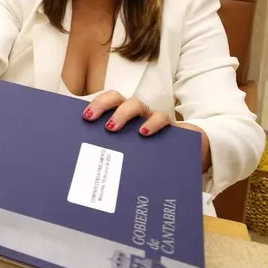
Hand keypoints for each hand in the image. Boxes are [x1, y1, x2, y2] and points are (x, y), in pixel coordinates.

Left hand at [83, 91, 210, 170]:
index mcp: (120, 120)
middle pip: (116, 98)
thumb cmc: (148, 160)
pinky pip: (162, 118)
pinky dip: (153, 123)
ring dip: (123, 113)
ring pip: (136, 104)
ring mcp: (151, 119)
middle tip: (90, 118)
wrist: (185, 163)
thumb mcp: (127, 156)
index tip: (82, 116)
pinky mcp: (170, 127)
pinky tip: (144, 133)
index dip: (93, 105)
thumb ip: (111, 155)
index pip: (104, 105)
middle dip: (102, 104)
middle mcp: (134, 116)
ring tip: (112, 127)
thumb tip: (86, 169)